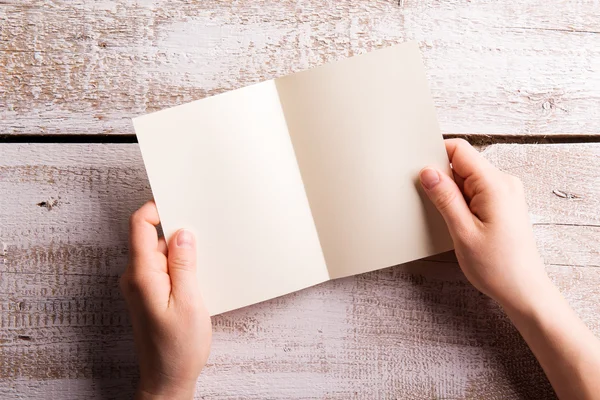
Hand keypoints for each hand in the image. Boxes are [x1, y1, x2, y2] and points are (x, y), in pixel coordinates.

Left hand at [121, 201, 211, 399]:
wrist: (167, 379)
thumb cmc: (178, 347)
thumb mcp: (189, 301)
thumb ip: (184, 264)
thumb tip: (182, 233)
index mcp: (141, 275)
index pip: (139, 226)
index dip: (156, 209)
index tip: (179, 203)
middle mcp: (135, 277)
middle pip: (151, 237)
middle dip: (176, 232)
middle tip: (202, 237)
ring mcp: (140, 286)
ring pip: (159, 253)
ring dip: (180, 252)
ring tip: (203, 264)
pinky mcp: (149, 294)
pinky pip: (162, 269)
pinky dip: (179, 266)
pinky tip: (196, 278)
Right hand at [419, 139, 549, 309]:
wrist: (524, 291)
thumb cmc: (497, 267)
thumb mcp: (462, 232)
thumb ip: (445, 198)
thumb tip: (428, 172)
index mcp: (495, 185)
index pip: (460, 150)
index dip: (436, 155)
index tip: (420, 171)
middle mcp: (504, 183)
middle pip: (463, 163)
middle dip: (443, 179)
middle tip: (434, 205)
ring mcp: (506, 193)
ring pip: (468, 178)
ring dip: (452, 193)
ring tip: (450, 220)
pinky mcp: (504, 204)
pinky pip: (476, 191)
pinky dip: (462, 202)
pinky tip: (459, 222)